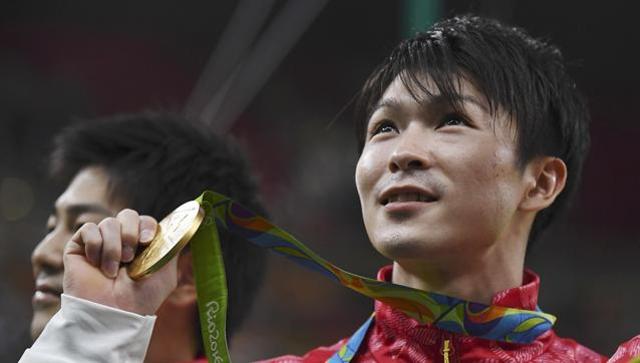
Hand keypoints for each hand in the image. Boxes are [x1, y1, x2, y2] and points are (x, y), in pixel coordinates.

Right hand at [63, 209, 177, 314]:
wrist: (113, 312)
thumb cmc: (141, 297)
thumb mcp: (166, 272)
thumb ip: (171, 247)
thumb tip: (178, 227)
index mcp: (141, 245)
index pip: (145, 220)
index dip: (147, 226)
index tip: (147, 241)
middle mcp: (121, 240)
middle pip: (128, 214)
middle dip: (130, 232)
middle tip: (129, 257)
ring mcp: (101, 243)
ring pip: (108, 223)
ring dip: (113, 247)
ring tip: (113, 271)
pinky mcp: (79, 247)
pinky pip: (88, 229)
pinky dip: (95, 246)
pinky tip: (97, 265)